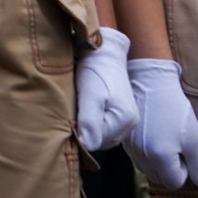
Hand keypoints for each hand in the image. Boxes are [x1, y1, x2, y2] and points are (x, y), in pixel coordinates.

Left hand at [75, 27, 136, 150]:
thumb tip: (87, 147)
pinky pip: (102, 125)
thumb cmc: (96, 71)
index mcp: (125, 121)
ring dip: (87, 125)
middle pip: (100, 139)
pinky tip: (83, 108)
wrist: (103, 51)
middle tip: (71, 113)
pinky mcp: (119, 112)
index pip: (97, 142)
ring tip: (77, 108)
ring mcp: (125, 119)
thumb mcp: (90, 95)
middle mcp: (129, 124)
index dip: (80, 134)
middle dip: (84, 130)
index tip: (68, 119)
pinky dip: (91, 120)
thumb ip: (89, 122)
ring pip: (100, 133)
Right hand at [124, 58, 197, 189]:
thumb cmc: (174, 107)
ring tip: (164, 138)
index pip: (174, 181)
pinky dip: (146, 152)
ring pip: (147, 168)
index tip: (184, 150)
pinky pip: (138, 157)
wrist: (149, 81)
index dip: (184, 168)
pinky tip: (152, 134)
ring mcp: (131, 148)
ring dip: (157, 161)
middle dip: (170, 167)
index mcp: (160, 158)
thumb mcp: (195, 136)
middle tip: (176, 144)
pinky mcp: (125, 139)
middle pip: (159, 177)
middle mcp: (142, 157)